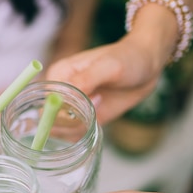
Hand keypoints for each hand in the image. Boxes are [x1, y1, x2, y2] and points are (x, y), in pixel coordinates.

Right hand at [45, 34, 162, 124]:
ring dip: (79, 127)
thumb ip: (86, 79)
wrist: (146, 66)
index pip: (45, 101)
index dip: (62, 108)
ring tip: (101, 105)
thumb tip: (67, 96)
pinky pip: (74, 134)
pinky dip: (84, 133)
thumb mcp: (109, 66)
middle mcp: (60, 93)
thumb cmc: (127, 58)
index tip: (90, 98)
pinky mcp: (82, 119)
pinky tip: (100, 117)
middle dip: (71, 119)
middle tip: (98, 102)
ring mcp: (70, 108)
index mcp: (58, 75)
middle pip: (49, 119)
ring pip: (60, 130)